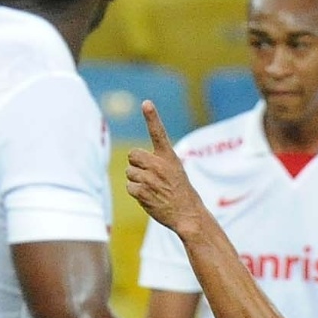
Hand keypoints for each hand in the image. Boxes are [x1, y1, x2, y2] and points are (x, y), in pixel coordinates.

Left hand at [126, 101, 205, 238]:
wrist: (188, 214)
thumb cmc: (180, 191)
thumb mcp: (175, 170)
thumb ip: (157, 161)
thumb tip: (133, 159)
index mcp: (169, 157)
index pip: (158, 133)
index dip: (152, 117)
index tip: (146, 103)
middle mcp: (159, 165)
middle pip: (132, 155)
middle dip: (136, 165)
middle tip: (149, 175)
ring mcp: (150, 179)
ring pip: (129, 173)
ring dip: (136, 181)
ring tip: (152, 189)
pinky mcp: (143, 192)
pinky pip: (130, 187)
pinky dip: (136, 193)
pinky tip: (149, 197)